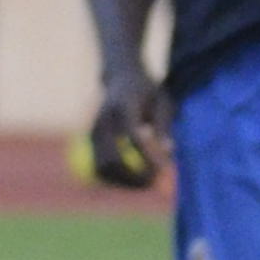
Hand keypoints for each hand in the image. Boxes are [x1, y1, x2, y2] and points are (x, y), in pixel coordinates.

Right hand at [84, 71, 166, 189]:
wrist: (118, 76)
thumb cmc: (146, 91)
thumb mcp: (162, 101)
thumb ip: (163, 126)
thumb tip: (168, 152)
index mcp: (123, 106)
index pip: (133, 137)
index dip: (148, 157)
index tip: (165, 170)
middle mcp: (103, 120)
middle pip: (111, 158)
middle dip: (133, 176)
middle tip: (155, 184)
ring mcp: (93, 131)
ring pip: (102, 167)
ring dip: (123, 181)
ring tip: (145, 184)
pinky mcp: (90, 141)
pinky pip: (99, 167)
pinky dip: (115, 179)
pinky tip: (133, 179)